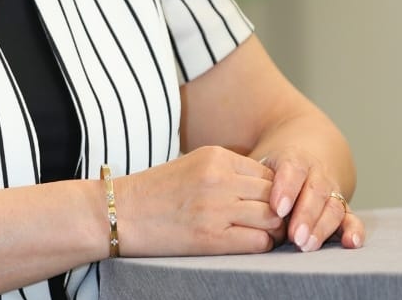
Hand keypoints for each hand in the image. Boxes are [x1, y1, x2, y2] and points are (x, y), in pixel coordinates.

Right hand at [114, 145, 283, 255]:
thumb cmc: (157, 191)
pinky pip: (258, 242)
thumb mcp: (193, 165)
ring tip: (261, 233)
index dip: (272, 191)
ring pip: (271, 218)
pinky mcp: (213, 238)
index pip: (265, 173)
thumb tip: (264, 187)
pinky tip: (247, 243)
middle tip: (274, 222)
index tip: (267, 204)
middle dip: (278, 210)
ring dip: (272, 229)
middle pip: (273, 194)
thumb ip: (226, 171)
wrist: (123, 212)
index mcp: (215, 156)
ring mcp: (217, 208)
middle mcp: (219, 178)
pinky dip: (260, 244)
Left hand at [258, 147, 363, 250]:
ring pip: (332, 206)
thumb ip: (249, 178)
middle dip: (304, 215)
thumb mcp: (261, 164)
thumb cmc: (274, 166)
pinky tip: (350, 243)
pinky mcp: (343, 207)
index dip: (285, 189)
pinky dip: (354, 230)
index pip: (291, 171)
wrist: (308, 149)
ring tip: (307, 245)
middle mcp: (316, 173)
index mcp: (294, 159)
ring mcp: (332, 190)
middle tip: (294, 237)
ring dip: (322, 227)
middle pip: (314, 192)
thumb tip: (226, 195)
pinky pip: (352, 217)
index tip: (277, 208)